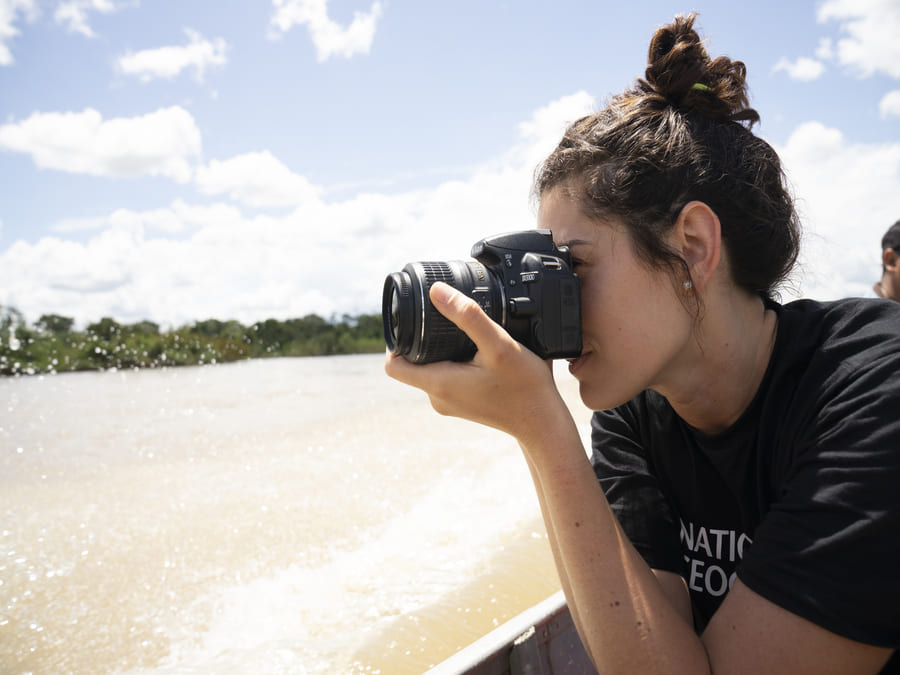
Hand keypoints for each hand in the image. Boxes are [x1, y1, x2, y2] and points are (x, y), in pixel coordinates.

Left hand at [384, 282, 565, 443]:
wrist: (542, 421)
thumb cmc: (524, 386)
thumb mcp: (498, 344)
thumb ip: (468, 316)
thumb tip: (437, 292)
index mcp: (438, 384)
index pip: (393, 365)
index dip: (396, 341)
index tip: (411, 321)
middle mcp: (438, 398)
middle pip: (411, 365)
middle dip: (420, 341)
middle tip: (440, 320)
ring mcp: (450, 404)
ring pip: (430, 370)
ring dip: (438, 351)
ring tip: (460, 335)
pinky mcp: (463, 404)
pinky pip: (446, 378)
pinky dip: (453, 362)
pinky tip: (474, 353)